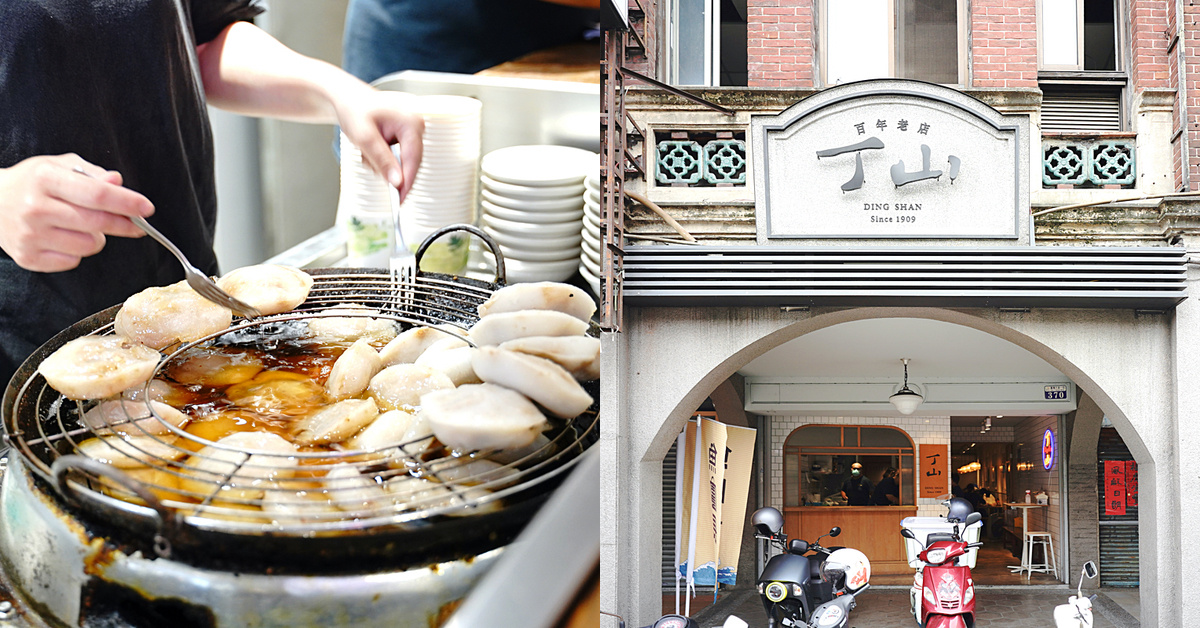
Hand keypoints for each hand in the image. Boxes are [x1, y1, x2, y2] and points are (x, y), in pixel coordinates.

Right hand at [0, 154, 152, 271]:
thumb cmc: (32, 183)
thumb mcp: (59, 167)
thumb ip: (92, 174)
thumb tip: (117, 182)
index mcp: (45, 179)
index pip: (96, 194)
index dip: (127, 202)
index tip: (147, 208)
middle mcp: (35, 208)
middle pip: (97, 223)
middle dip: (124, 224)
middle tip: (135, 224)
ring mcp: (30, 235)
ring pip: (89, 245)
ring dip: (97, 238)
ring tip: (83, 226)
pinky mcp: (28, 258)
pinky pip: (73, 261)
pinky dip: (78, 252)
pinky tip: (64, 238)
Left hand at [334, 90, 424, 203]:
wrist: (347, 98)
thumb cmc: (354, 109)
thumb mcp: (364, 137)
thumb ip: (382, 160)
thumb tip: (397, 181)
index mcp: (411, 121)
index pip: (414, 158)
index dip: (407, 181)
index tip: (400, 200)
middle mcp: (416, 125)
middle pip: (410, 161)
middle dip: (389, 169)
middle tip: (371, 167)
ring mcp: (411, 130)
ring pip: (402, 161)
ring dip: (382, 163)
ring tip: (366, 151)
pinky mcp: (404, 136)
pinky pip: (398, 156)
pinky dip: (382, 158)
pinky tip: (370, 150)